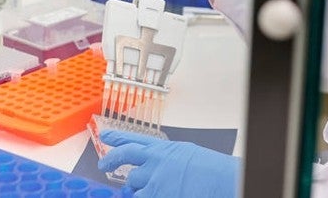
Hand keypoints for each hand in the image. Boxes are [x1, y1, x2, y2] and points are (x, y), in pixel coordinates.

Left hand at [98, 130, 239, 197]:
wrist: (223, 180)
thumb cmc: (212, 170)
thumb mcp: (186, 154)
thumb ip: (166, 158)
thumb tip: (152, 164)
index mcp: (165, 148)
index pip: (135, 138)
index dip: (118, 138)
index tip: (106, 137)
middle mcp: (155, 160)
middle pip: (125, 156)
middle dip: (111, 159)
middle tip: (104, 164)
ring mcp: (153, 179)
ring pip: (131, 184)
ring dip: (133, 189)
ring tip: (137, 191)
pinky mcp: (155, 195)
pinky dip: (141, 197)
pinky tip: (148, 195)